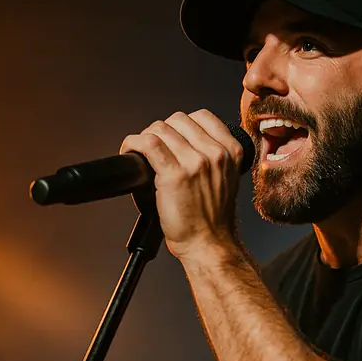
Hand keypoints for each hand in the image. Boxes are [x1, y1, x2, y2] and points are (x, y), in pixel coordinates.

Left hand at [119, 109, 244, 259]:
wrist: (209, 244)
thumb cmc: (212, 219)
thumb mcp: (225, 179)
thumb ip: (211, 157)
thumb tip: (179, 141)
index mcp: (231, 151)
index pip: (201, 116)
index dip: (181, 124)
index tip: (172, 135)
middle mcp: (215, 154)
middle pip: (178, 120)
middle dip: (162, 130)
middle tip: (154, 147)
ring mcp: (195, 163)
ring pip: (161, 129)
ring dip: (145, 137)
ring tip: (140, 151)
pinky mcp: (173, 175)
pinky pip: (148, 144)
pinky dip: (133, 143)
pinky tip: (130, 152)